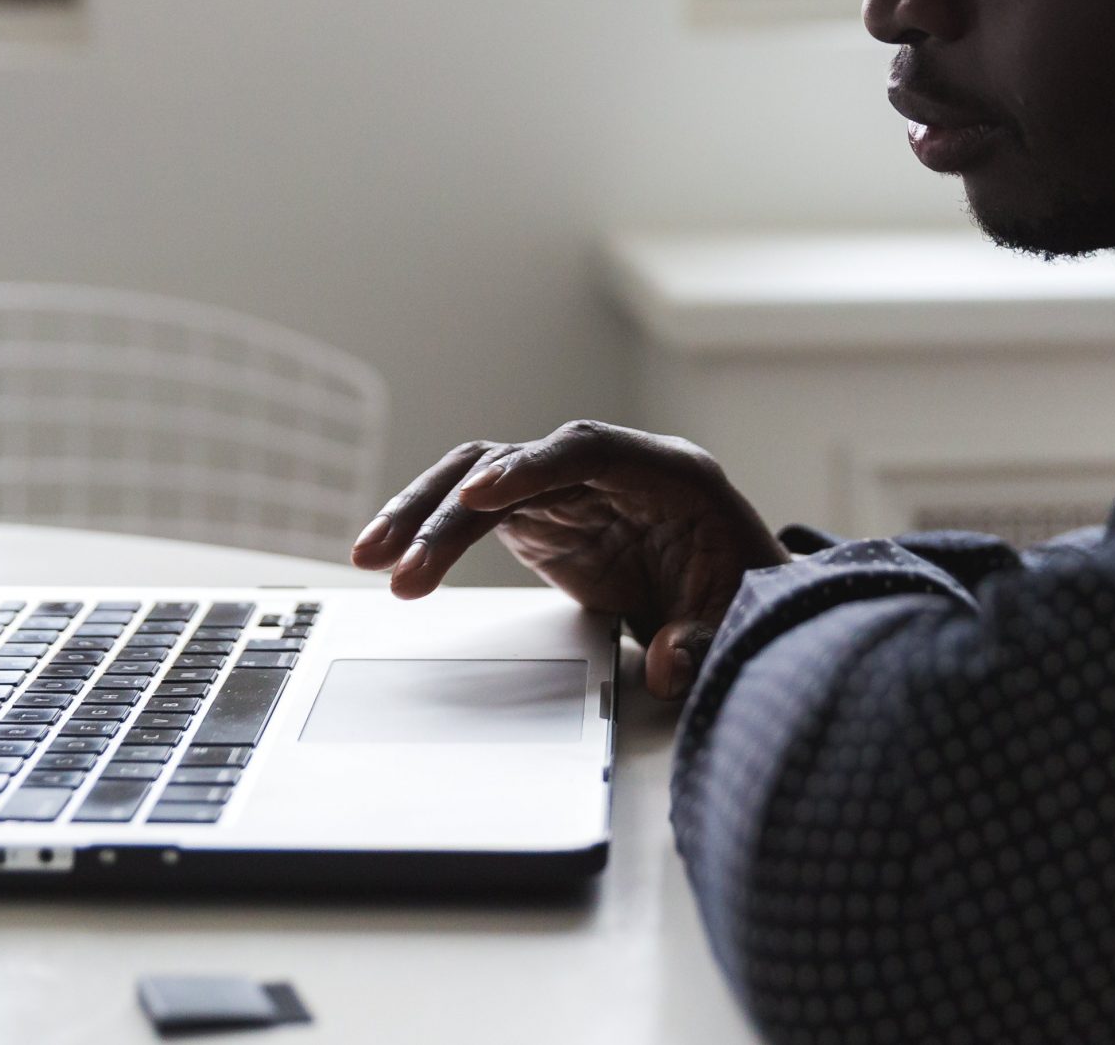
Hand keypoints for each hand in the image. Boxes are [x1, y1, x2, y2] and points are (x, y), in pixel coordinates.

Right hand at [349, 420, 789, 700]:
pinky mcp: (541, 518)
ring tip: (372, 556)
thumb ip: (704, 640)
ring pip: (481, 479)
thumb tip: (665, 666)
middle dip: (453, 503)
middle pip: (516, 460)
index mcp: (668, 472)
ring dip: (424, 513)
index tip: (481, 494)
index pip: (592, 449)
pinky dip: (434, 536)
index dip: (535, 465)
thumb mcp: (739, 618)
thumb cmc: (743, 589)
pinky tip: (395, 563)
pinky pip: (476, 513)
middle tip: (402, 558)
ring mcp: (568, 489)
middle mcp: (608, 468)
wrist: (740, 591)